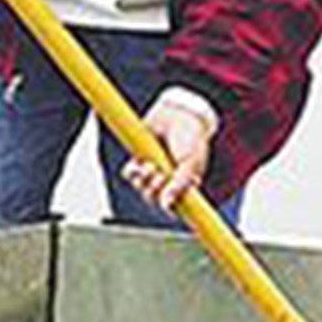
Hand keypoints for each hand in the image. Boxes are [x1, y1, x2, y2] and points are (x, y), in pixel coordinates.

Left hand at [122, 90, 217, 213]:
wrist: (178, 114)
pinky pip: (130, 174)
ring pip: (141, 187)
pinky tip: (141, 163)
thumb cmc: (190, 139)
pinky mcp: (139, 158)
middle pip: (153, 198)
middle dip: (154, 190)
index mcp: (184, 184)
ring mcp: (153, 169)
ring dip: (144, 180)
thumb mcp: (190, 163)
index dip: (169, 206)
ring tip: (151, 166)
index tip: (168, 203)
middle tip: (160, 176)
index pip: (173, 206)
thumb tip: (166, 205)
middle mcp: (167, 179)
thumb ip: (179, 185)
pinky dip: (133, 172)